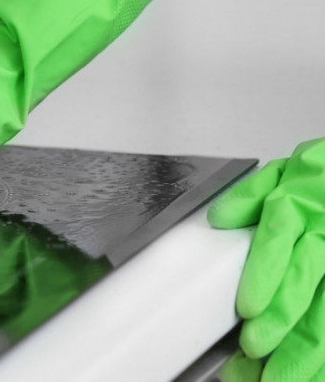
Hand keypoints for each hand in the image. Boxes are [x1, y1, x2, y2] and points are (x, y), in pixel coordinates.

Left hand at [209, 137, 324, 380]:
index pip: (279, 238)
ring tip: (279, 378)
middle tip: (255, 350)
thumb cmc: (320, 178)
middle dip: (281, 321)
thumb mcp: (287, 172)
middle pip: (305, 282)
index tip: (247, 307)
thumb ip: (251, 195)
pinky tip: (311, 377)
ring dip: (306, 350)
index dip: (265, 274)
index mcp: (301, 205)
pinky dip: (324, 358)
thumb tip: (220, 217)